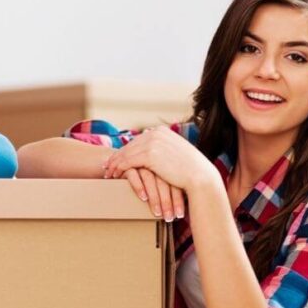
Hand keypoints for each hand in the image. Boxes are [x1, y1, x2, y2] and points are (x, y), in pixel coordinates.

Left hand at [103, 126, 217, 191]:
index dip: (126, 150)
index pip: (137, 140)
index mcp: (161, 131)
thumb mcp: (176, 152)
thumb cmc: (190, 169)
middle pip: (129, 146)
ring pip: (126, 154)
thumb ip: (164, 148)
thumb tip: (154, 153)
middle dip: (117, 156)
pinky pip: (127, 162)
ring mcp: (152, 142)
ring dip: (115, 164)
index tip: (117, 158)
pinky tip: (114, 176)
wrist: (200, 176)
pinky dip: (118, 169)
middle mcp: (155, 133)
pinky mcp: (149, 155)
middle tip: (107, 166)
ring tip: (109, 173)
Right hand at [122, 167, 184, 221]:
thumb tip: (180, 210)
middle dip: (168, 202)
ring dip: (155, 198)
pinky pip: (133, 175)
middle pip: (164, 182)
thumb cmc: (142, 178)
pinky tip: (143, 198)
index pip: (174, 182)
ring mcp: (139, 162)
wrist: (119, 163)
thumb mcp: (159, 181)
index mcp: (164, 165)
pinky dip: (139, 187)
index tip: (179, 215)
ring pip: (150, 179)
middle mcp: (153, 163)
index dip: (178, 200)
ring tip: (157, 213)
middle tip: (169, 218)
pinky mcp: (125, 164)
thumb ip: (169, 189)